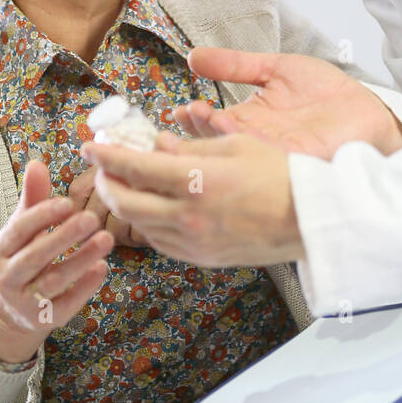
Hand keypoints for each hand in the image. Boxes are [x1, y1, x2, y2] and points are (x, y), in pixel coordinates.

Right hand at [0, 159, 113, 362]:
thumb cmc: (20, 258)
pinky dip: (85, 287)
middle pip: (36, 256)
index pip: (18, 230)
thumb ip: (32, 200)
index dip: (42, 216)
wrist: (9, 314)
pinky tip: (102, 268)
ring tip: (106, 239)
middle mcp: (6, 278)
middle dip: (64, 237)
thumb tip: (37, 163)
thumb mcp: (21, 231)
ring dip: (81, 259)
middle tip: (92, 218)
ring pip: (54, 281)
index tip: (68, 202)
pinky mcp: (43, 321)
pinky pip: (66, 304)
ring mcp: (24, 303)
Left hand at [81, 132, 303, 267]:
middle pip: (125, 203)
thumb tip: (156, 144)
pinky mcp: (202, 258)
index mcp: (196, 181)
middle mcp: (189, 216)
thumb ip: (189, 146)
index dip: (105, 155)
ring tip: (126, 184)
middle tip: (102, 167)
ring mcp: (194, 242)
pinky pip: (161, 242)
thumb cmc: (281, 174)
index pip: (134, 167)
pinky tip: (154, 207)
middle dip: (106, 183)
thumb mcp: (234, 145)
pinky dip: (148, 223)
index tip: (89, 144)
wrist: (312, 219)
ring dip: (125, 204)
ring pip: (139, 226)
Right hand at [174, 50, 401, 160]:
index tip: (177, 110)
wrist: (367, 107)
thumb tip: (193, 56)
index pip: (210, 125)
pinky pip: (265, 155)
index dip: (192, 119)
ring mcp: (274, 154)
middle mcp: (257, 142)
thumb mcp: (274, 69)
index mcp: (249, 122)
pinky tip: (236, 130)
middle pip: (217, 143)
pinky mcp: (296, 159)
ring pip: (237, 151)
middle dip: (197, 131)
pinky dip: (249, 144)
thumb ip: (235, 64)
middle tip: (186, 114)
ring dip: (218, 136)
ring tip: (203, 117)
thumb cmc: (326, 92)